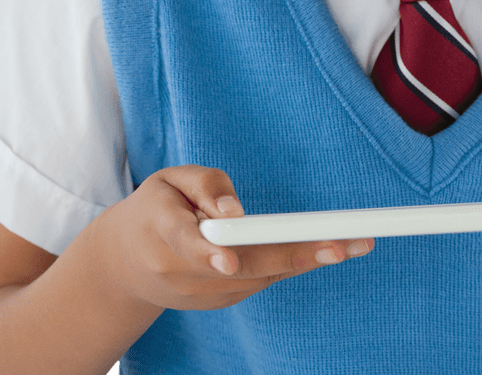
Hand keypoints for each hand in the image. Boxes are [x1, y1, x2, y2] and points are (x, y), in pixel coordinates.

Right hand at [91, 165, 374, 310]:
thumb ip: (206, 188)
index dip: (213, 253)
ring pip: (261, 277)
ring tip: (355, 243)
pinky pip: (262, 280)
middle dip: (297, 256)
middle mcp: (184, 273)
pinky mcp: (221, 301)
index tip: (232, 259)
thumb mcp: (169, 180)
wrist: (126, 265)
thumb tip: (237, 211)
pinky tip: (323, 249)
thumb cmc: (156, 209)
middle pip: (245, 268)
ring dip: (308, 260)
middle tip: (342, 245)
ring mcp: (204, 295)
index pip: (189, 245)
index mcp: (164, 234)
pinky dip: (292, 263)